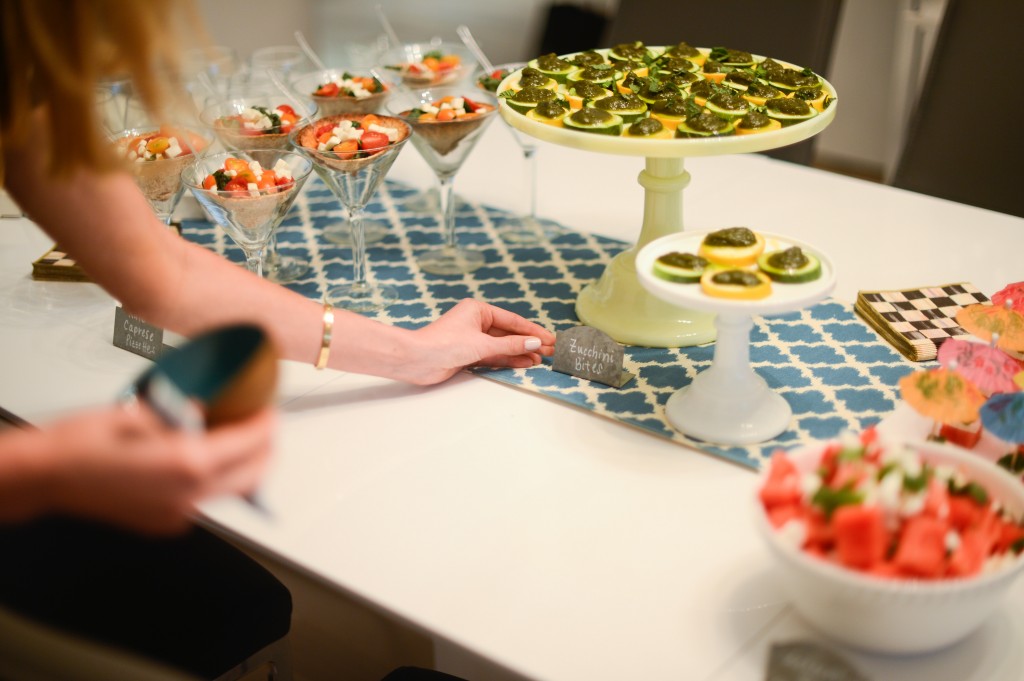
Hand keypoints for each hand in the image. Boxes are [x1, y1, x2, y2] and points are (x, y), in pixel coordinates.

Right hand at [41, 403, 274, 534]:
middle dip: (267, 448)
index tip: (270, 409)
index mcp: (186, 463)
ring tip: (242, 438)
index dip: (266, 423)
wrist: (47, 476)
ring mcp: (179, 514)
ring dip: (246, 465)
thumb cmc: (82, 442)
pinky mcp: (167, 522)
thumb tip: (209, 409)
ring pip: (233, 491)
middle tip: (265, 424)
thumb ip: (186, 412)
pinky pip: (207, 500)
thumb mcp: (142, 411)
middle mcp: (188, 495)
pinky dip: (219, 479)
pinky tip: (209, 458)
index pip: (250, 443)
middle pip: (253, 474)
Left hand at [402, 299, 555, 384]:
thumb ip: (510, 344)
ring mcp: (473, 338)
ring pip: (502, 345)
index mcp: (478, 310)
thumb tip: (534, 343)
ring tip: (541, 360)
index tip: (550, 338)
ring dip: (520, 352)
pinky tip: (524, 364)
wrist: (416, 360)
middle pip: (509, 333)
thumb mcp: (482, 344)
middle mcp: (476, 322)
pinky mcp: (469, 354)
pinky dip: (508, 359)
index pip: (512, 320)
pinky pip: (494, 355)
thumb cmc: (444, 344)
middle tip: (551, 351)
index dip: (532, 330)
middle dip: (529, 342)